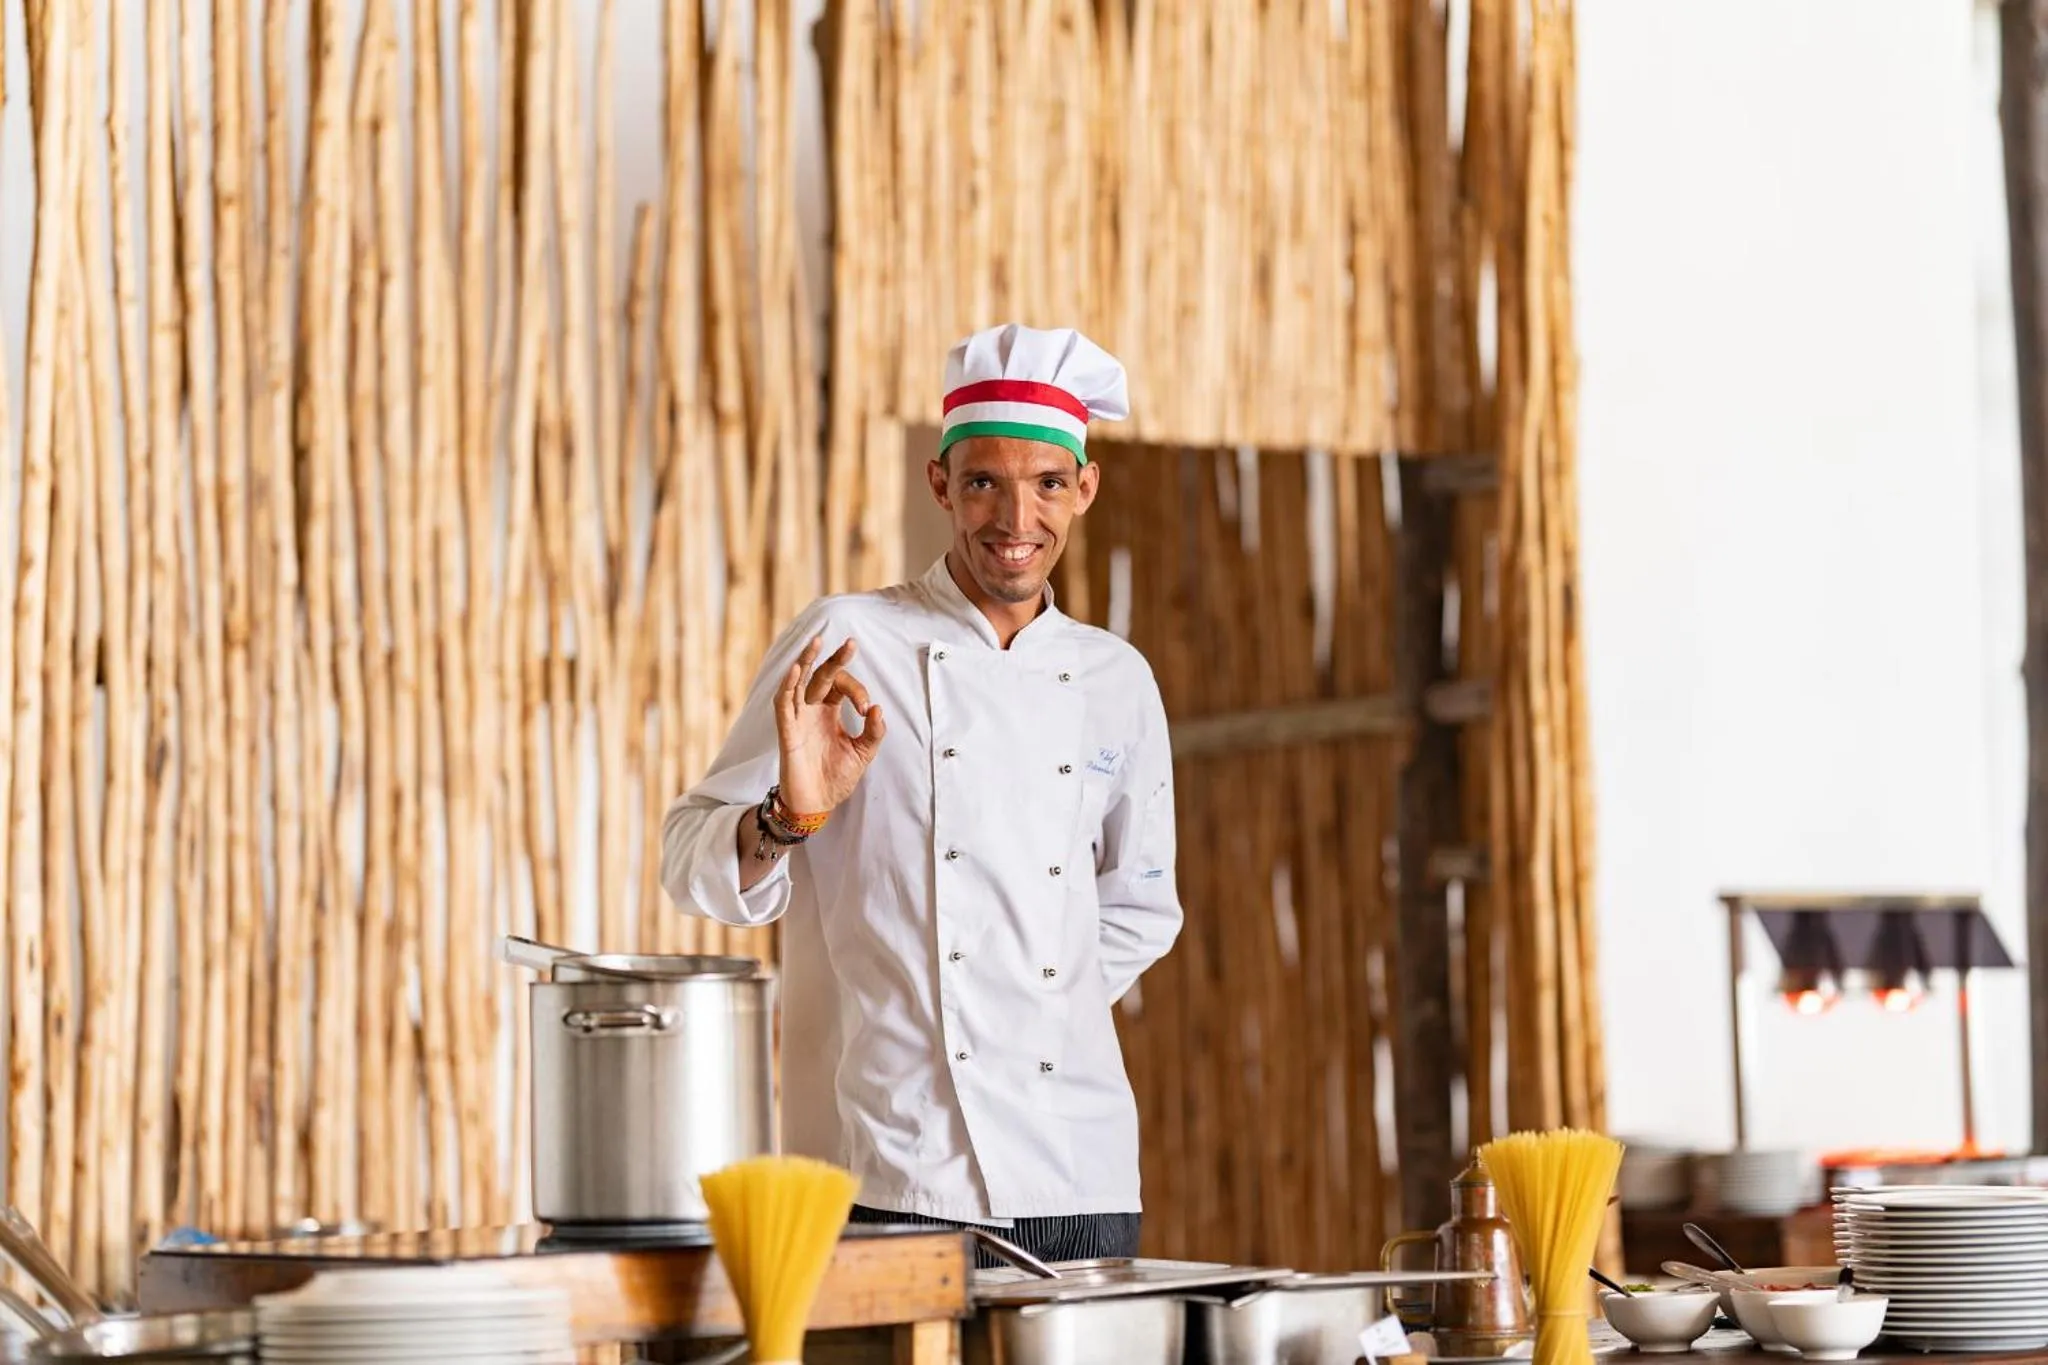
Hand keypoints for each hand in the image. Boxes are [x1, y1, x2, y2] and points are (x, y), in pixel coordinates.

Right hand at [775, 634, 886, 815]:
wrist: (817, 804)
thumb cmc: (836, 777)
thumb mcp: (863, 753)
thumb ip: (873, 732)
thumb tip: (878, 709)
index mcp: (830, 711)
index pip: (842, 686)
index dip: (857, 691)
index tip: (866, 709)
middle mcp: (812, 709)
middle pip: (821, 675)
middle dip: (835, 659)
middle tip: (851, 643)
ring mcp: (798, 718)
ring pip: (798, 682)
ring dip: (806, 661)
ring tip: (815, 642)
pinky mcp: (787, 731)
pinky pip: (784, 704)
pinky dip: (788, 686)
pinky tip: (796, 670)